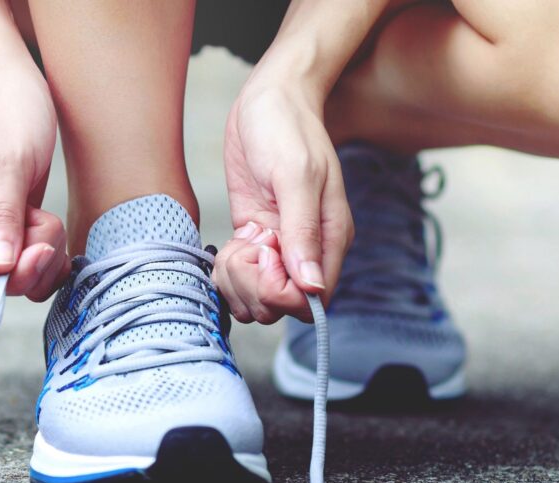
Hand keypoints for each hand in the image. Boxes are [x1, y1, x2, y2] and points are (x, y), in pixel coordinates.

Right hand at [0, 62, 68, 300]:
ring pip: (21, 277)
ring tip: (50, 217)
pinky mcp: (10, 230)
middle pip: (1, 282)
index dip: (14, 276)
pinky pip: (30, 264)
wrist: (13, 89)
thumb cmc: (10, 114)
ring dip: (47, 257)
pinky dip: (50, 255)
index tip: (44, 247)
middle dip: (35, 263)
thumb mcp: (10, 162)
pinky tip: (55, 229)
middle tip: (50, 223)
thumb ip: (3, 216)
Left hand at [214, 84, 353, 323]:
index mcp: (330, 239)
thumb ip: (302, 230)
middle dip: (253, 285)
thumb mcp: (295, 174)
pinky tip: (232, 241)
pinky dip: (228, 270)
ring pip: (257, 299)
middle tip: (248, 243)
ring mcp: (279, 249)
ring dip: (237, 279)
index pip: (311, 301)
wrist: (268, 101)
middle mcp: (307, 251)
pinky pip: (240, 279)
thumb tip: (310, 286)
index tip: (265, 251)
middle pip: (280, 307)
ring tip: (239, 240)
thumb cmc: (286, 128)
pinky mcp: (256, 241)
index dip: (279, 290)